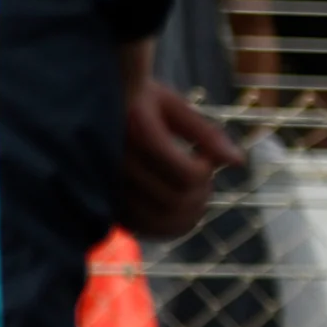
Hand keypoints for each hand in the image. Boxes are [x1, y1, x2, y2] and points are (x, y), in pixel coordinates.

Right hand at [117, 43, 236, 238]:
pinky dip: (166, 226)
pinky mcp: (103, 198)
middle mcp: (115, 159)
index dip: (205, 170)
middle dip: (200, 193)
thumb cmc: (137, 99)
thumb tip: (239, 163)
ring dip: (188, 212)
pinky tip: (175, 206)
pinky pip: (141, 227)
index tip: (204, 155)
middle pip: (176, 200)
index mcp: (135, 129)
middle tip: (201, 175)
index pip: (186, 174)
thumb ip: (205, 132)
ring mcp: (105, 182)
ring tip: (190, 190)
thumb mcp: (172, 105)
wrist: (87, 101)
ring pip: (160, 219)